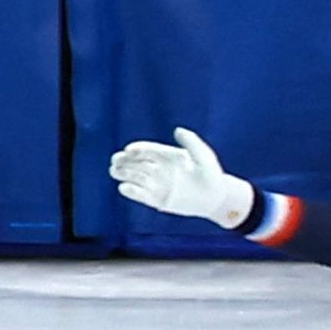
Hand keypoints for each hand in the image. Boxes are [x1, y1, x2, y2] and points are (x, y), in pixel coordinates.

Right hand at [109, 128, 255, 228]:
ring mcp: (156, 184)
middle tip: (116, 160)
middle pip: (136, 163)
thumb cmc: (210, 173)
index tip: (129, 150)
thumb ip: (191, 142)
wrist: (215, 197)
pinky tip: (124, 187)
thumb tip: (178, 130)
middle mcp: (159, 169)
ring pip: (135, 177)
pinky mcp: (156, 199)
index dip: (137, 149)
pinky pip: (140, 195)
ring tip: (115, 171)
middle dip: (124, 160)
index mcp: (167, 156)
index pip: (148, 150)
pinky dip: (131, 191)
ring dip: (124, 174)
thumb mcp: (203, 155)